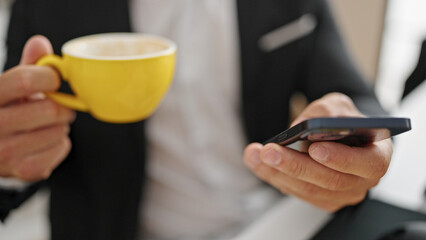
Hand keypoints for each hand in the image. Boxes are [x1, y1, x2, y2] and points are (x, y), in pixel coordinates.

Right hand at [0, 35, 74, 181]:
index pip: (23, 80)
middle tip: (57, 106)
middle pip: (48, 110)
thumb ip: (26, 66)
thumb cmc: (3, 112)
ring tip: (46, 125)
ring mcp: (5, 153)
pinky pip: (61, 149)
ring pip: (59, 130)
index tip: (53, 79)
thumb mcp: (8, 88)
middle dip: (60, 105)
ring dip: (61, 125)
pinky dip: (61, 143)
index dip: (48, 76)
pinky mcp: (22, 170)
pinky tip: (46, 141)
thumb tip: (40, 42)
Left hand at [243, 93, 392, 211]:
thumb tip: (301, 125)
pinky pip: (297, 192)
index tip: (315, 148)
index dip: (341, 159)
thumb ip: (325, 112)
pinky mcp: (322, 199)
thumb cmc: (342, 120)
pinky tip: (258, 163)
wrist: (338, 135)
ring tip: (254, 154)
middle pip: (330, 180)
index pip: (367, 164)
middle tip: (270, 151)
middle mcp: (362, 180)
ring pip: (308, 189)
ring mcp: (343, 194)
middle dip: (295, 165)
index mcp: (377, 156)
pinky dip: (274, 177)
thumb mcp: (337, 105)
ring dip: (277, 172)